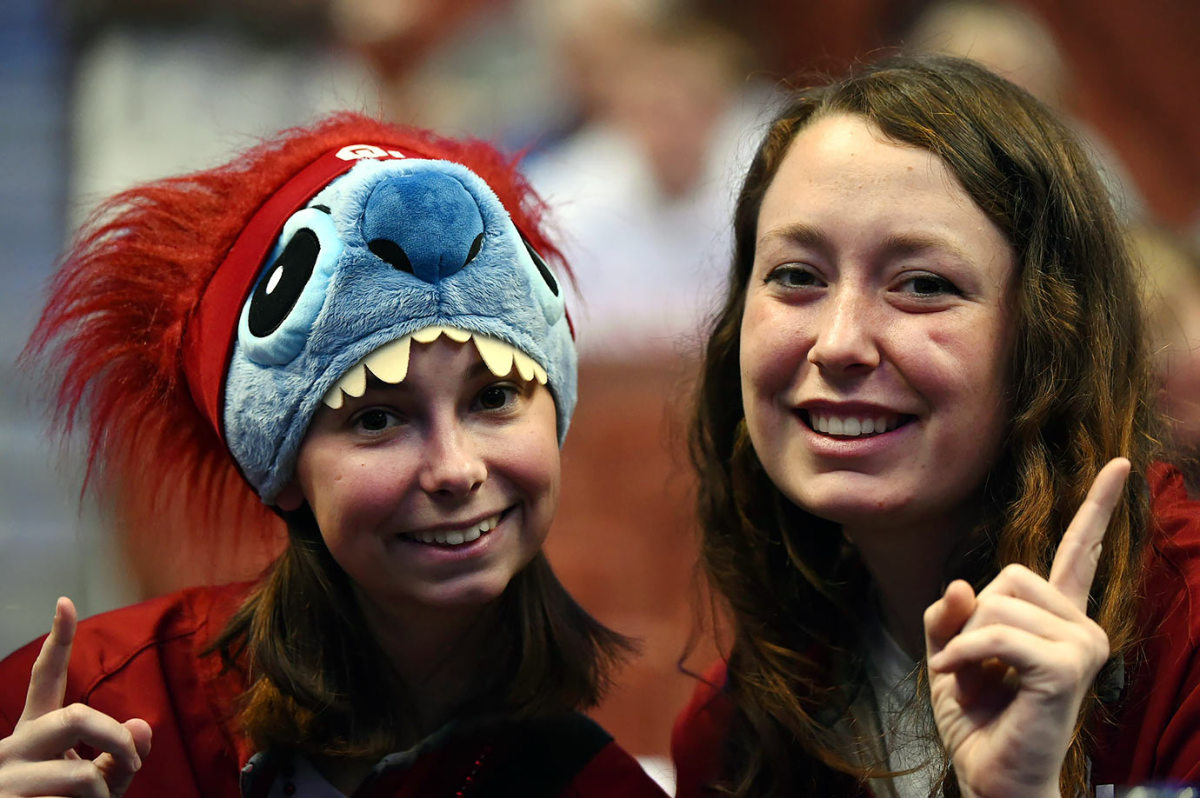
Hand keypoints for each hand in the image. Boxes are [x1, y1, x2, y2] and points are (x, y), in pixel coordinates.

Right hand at [0, 598, 151, 796]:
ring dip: (103, 796)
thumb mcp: (95, 782)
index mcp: (34, 732)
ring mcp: (5, 779)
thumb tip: (143, 726)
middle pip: (75, 718)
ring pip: (82, 774)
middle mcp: (13, 748)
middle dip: (115, 737)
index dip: (57, 641)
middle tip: (134, 762)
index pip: (46, 679)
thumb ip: (120, 756)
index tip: (65, 602)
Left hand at [924, 458, 1129, 797]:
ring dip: (964, 644)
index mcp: (1055, 619)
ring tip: (975, 681)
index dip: (1096, 508)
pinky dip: (963, 655)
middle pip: (1007, 577)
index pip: (1078, 553)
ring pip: (996, 604)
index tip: (1118, 465)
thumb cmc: (977, 722)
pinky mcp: (1067, 668)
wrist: (991, 780)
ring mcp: (1081, 646)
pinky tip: (961, 680)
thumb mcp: (947, 654)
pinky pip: (996, 634)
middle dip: (971, 619)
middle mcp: (1079, 627)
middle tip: (976, 669)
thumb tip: (963, 583)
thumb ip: (949, 615)